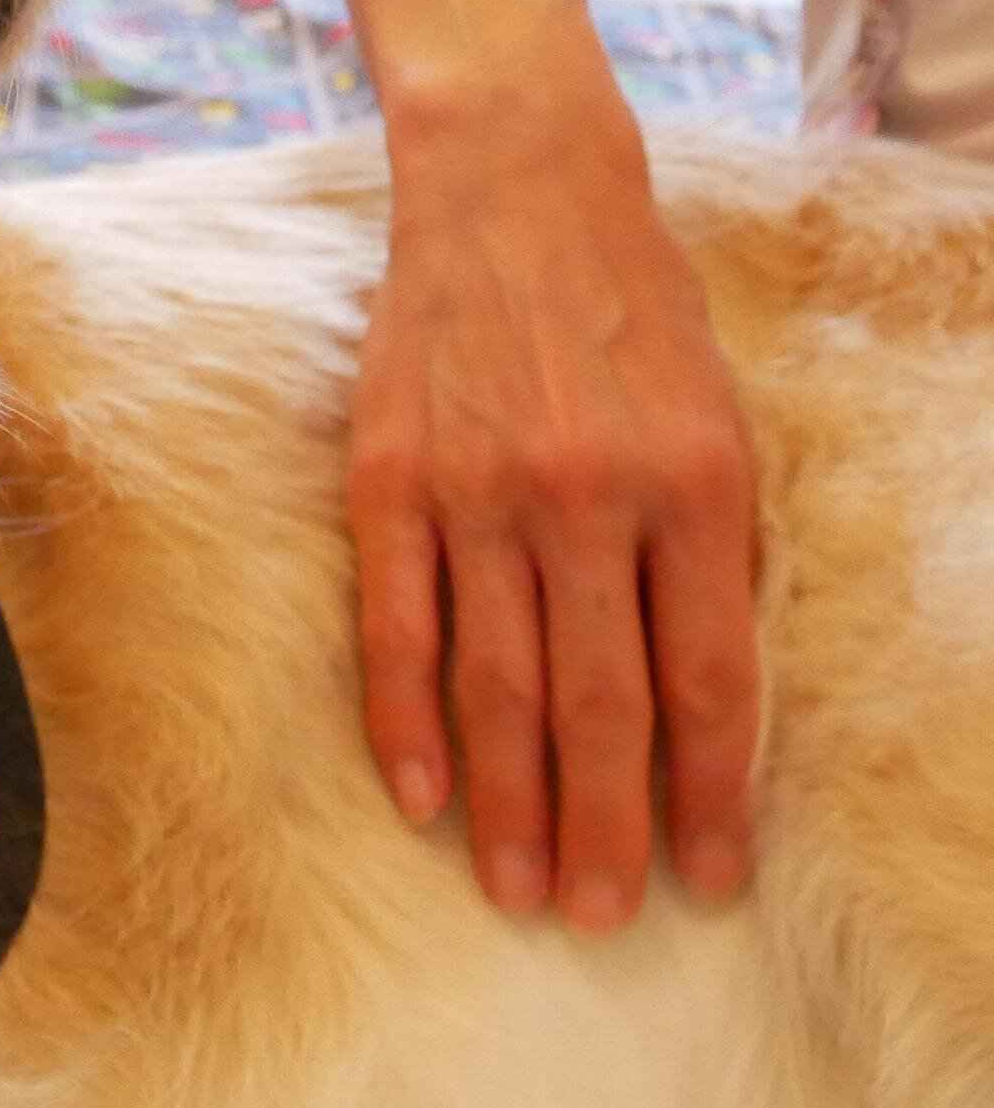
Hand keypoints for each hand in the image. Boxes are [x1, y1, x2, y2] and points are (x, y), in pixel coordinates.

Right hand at [347, 73, 758, 926]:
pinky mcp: (390, 479)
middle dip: (605, 826)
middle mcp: (590, 497)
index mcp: (695, 485)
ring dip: (510, 801)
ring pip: (499, 683)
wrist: (516, 190)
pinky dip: (408, 720)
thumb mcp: (717, 418)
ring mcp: (481, 492)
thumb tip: (702, 698)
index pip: (708, 678)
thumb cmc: (633, 312)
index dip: (710, 792)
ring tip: (518, 888)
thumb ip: (711, 546)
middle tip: (598, 918)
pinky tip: (423, 798)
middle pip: (602, 703)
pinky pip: (399, 625)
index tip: (709, 879)